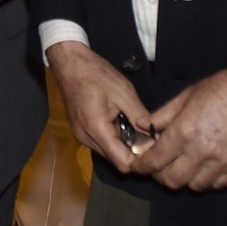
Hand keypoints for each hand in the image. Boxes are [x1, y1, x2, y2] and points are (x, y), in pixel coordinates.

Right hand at [47, 41, 154, 174]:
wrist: (70, 62)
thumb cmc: (96, 74)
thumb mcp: (124, 92)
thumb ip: (140, 117)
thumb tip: (156, 137)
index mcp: (97, 130)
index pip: (123, 163)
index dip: (141, 160)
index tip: (156, 149)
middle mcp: (86, 139)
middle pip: (116, 160)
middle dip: (134, 152)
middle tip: (149, 136)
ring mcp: (81, 135)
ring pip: (109, 152)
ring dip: (123, 145)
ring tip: (135, 126)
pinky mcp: (80, 131)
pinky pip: (101, 143)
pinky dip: (113, 138)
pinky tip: (120, 122)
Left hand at [134, 67, 226, 190]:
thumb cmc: (221, 89)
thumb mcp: (186, 96)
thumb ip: (162, 115)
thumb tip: (141, 125)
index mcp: (184, 132)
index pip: (154, 161)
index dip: (141, 166)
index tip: (137, 167)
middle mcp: (201, 152)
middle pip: (172, 181)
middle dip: (161, 176)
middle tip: (160, 167)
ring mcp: (222, 163)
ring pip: (195, 186)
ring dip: (186, 178)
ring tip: (185, 165)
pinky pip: (218, 185)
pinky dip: (208, 180)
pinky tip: (206, 167)